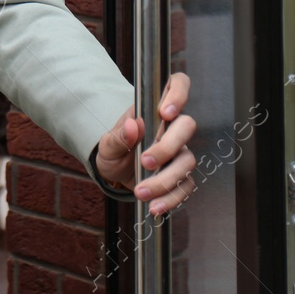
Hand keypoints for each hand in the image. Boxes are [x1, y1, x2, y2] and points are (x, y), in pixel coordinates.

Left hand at [94, 72, 196, 215]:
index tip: (165, 112)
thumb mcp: (107, 144)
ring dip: (165, 180)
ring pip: (187, 161)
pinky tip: (155, 207)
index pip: (177, 86)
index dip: (178, 93)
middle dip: (167, 146)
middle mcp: (172, 129)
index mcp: (154, 110)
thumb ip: (119, 135)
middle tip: (145, 161)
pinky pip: (186, 187)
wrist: (115, 175)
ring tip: (141, 192)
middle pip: (187, 126)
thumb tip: (134, 125)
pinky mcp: (181, 177)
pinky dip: (171, 199)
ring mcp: (179, 153)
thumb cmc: (114, 150)